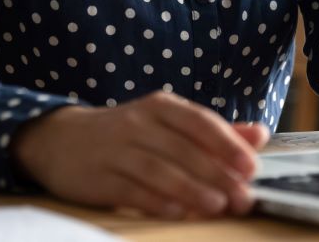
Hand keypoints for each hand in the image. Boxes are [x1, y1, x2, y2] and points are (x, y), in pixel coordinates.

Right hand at [10, 91, 269, 219]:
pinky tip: (180, 212)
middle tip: (243, 196)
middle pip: (183, 148)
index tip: (251, 166)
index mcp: (160, 106)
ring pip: (158, 169)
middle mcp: (137, 123)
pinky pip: (130, 190)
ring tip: (218, 205)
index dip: (227, 143)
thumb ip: (213, 131)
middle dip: (216, 173)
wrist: (60, 140)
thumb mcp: (167, 123)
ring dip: (191, 188)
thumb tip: (259, 135)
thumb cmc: (128, 133)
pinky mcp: (97, 177)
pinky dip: (157, 201)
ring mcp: (115, 150)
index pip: (199, 121)